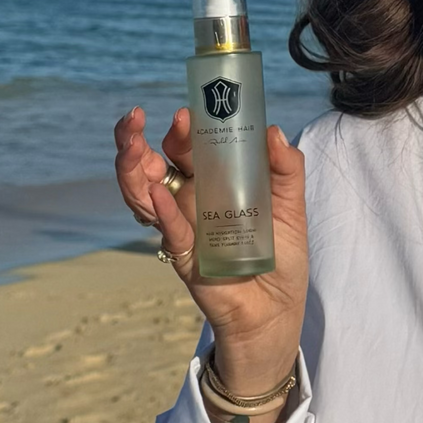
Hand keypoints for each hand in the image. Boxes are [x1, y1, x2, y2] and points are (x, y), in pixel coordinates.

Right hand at [114, 105, 309, 394]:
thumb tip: (274, 131)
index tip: (187, 112)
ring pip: (142, 194)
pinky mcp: (184, 257)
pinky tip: (157, 192)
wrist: (278, 310)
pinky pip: (168, 230)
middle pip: (152, 166)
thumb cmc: (281, 256)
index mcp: (212, 183)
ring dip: (132, 169)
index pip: (185, 150)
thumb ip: (287, 170)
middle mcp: (190, 201)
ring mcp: (181, 228)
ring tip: (131, 147)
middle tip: (136, 121)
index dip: (181, 130)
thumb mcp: (291, 206)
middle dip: (136, 141)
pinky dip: (162, 210)